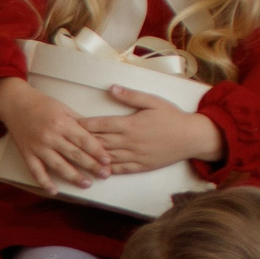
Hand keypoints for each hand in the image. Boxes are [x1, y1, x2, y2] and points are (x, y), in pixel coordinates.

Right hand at [0, 76, 114, 189]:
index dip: (97, 151)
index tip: (108, 160)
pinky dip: (45, 182)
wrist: (16, 104)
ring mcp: (38, 147)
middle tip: (104, 174)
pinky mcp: (27, 154)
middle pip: (75, 154)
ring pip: (58, 166)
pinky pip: (36, 171)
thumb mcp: (64, 108)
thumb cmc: (42, 104)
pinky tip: (54, 191)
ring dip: (73, 176)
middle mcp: (50, 136)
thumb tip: (96, 135)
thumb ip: (79, 122)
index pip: (84, 140)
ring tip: (87, 184)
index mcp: (62, 123)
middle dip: (92, 166)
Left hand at [82, 88, 222, 172]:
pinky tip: (97, 170)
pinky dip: (107, 170)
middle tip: (68, 139)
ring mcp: (135, 156)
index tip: (72, 123)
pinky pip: (120, 169)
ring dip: (91, 157)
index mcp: (130, 124)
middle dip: (83, 140)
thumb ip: (130, 96)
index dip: (85, 124)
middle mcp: (129, 142)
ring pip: (107, 157)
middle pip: (100, 142)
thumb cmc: (172, 117)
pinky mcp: (141, 166)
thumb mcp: (152, 101)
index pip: (101, 125)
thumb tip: (111, 88)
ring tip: (77, 156)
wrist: (191, 138)